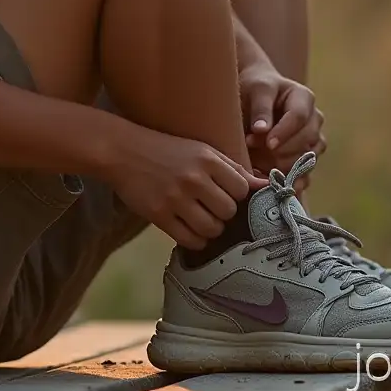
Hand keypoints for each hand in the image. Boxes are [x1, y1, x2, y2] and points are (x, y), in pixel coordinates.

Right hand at [104, 122, 267, 249]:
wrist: (123, 151)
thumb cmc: (168, 150)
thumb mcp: (202, 150)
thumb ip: (233, 168)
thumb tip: (267, 184)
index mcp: (208, 160)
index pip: (242, 190)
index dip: (238, 196)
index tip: (227, 195)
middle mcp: (194, 179)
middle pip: (228, 212)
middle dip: (224, 214)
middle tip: (212, 209)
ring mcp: (175, 198)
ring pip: (211, 229)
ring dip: (211, 229)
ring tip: (202, 220)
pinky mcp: (158, 215)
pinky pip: (189, 240)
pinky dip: (195, 240)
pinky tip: (190, 229)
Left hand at [240, 63, 325, 187]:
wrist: (255, 97)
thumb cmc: (256, 88)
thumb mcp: (256, 89)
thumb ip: (260, 107)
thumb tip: (261, 129)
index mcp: (304, 98)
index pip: (299, 117)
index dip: (285, 132)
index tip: (268, 143)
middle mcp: (314, 120)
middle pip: (307, 140)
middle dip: (282, 150)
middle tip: (256, 153)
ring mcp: (313, 141)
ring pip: (308, 160)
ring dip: (285, 167)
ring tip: (260, 168)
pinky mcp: (306, 159)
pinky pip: (305, 175)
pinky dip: (290, 183)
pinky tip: (275, 187)